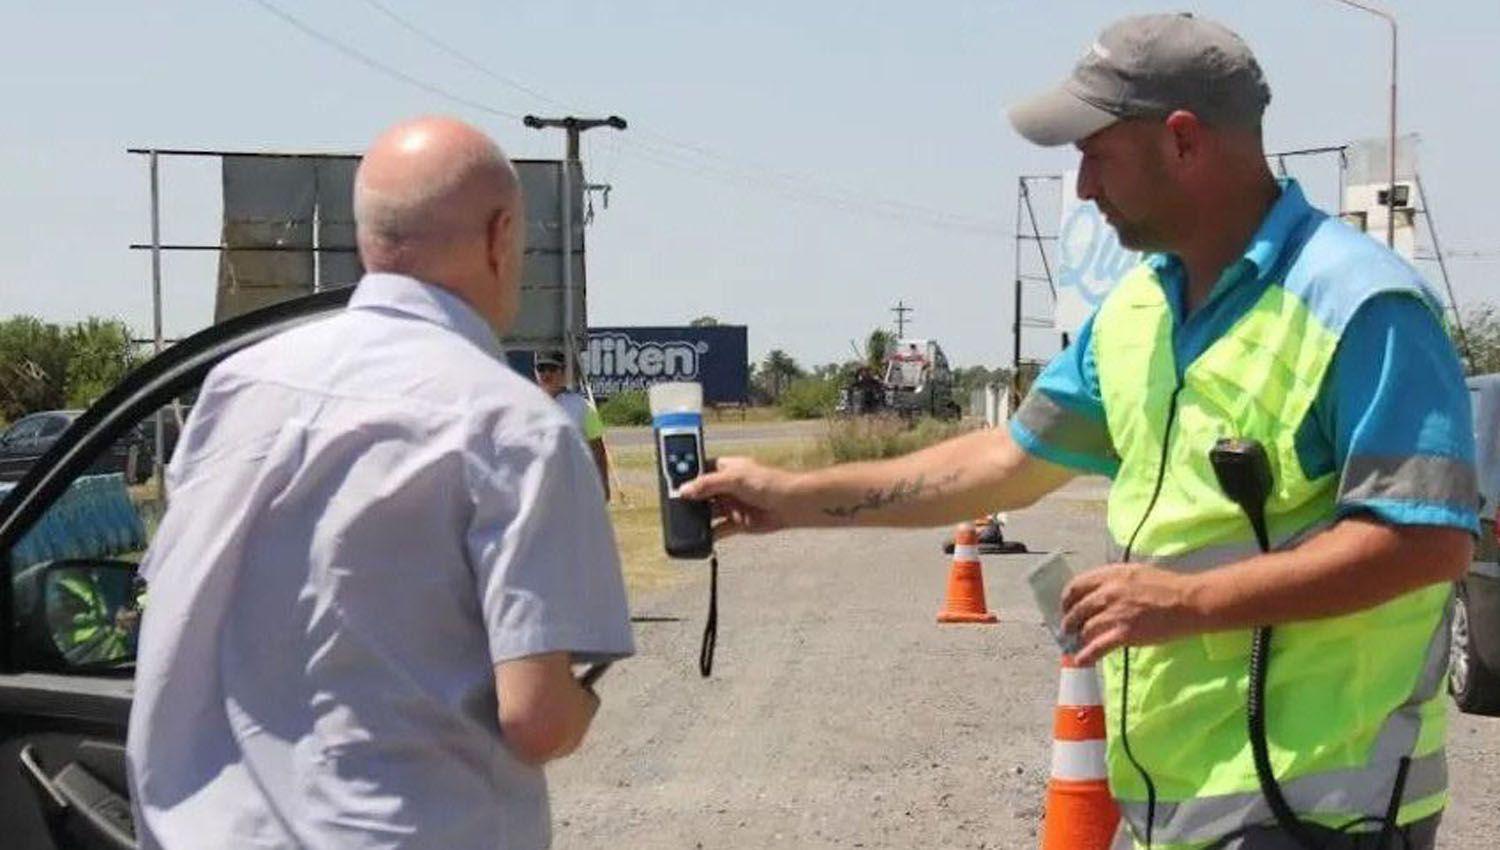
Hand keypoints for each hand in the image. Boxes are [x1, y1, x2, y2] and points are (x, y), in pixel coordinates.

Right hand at [678, 456, 796, 538]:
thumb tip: (684, 490)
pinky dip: (709, 535)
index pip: (699, 469)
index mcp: (725, 468)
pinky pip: (718, 530)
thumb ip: (708, 484)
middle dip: (688, 499)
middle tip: (671, 506)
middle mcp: (726, 486)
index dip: (685, 475)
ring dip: (697, 518)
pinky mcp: (738, 523)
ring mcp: (731, 505)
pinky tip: (699, 539)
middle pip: (700, 493)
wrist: (792, 504)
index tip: (667, 480)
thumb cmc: (769, 482)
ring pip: (707, 513)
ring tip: (682, 524)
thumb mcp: (734, 478)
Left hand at [1060, 563, 1204, 665]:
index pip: (1076, 586)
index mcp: (1110, 574)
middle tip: (1067, 630)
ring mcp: (1115, 612)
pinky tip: (1081, 660)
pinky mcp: (1124, 632)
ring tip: (1075, 645)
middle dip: (1068, 622)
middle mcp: (1108, 591)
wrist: (1188, 601)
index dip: (1066, 599)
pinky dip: (1086, 655)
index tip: (1065, 607)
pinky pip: (1097, 646)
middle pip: (1077, 609)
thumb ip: (1114, 581)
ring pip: (1085, 628)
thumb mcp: (1135, 573)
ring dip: (1077, 638)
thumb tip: (1096, 594)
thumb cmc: (1167, 587)